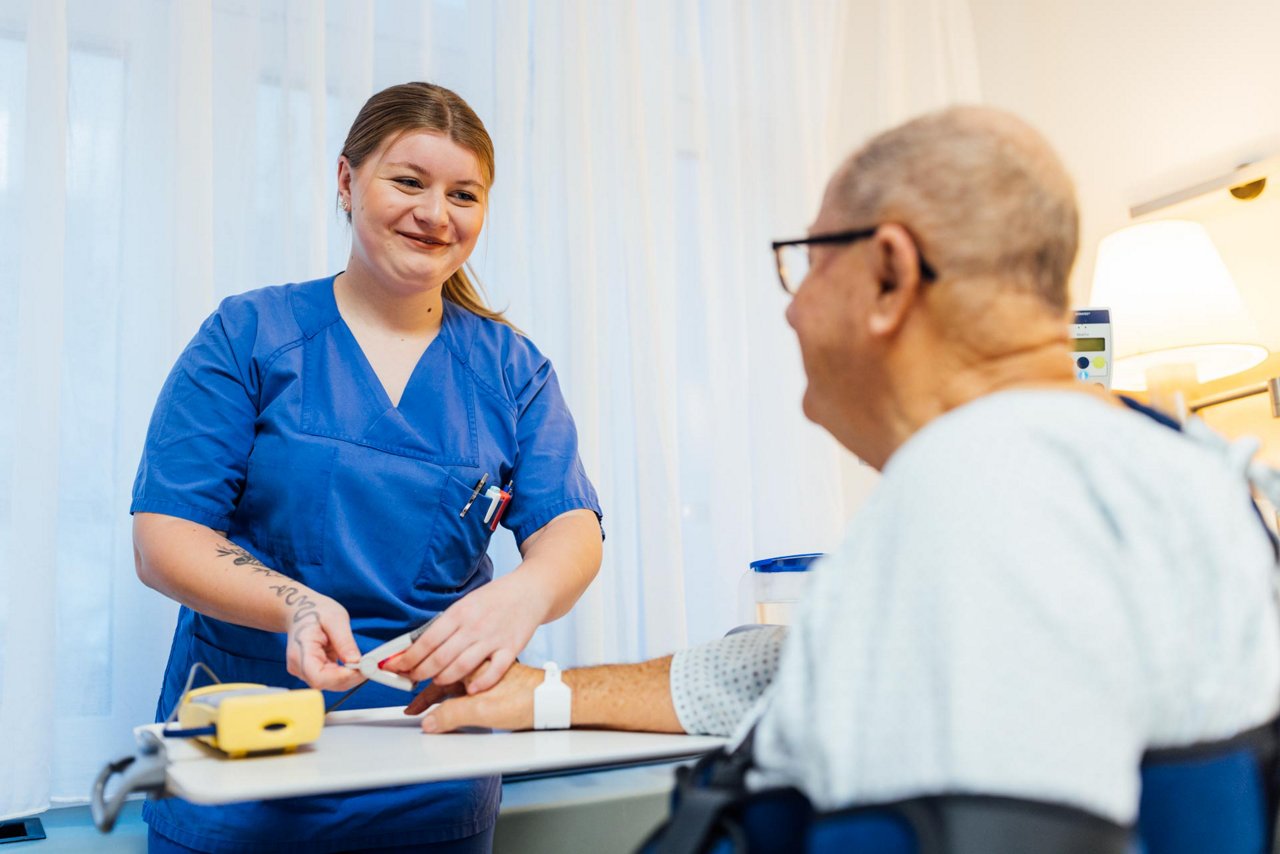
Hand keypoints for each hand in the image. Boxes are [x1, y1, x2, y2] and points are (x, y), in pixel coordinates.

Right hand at [285, 594, 363, 691]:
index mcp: (300, 651)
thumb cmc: (315, 611)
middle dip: (350, 677)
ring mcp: (304, 670)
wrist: (300, 611)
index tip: (362, 669)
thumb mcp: (335, 618)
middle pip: (326, 683)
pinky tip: (354, 663)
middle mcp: (299, 665)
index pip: (319, 677)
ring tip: (364, 663)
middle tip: (370, 666)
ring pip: (330, 683)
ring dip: (350, 676)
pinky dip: (345, 673)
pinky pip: (331, 678)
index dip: (342, 678)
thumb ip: (344, 641)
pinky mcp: (312, 671)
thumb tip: (356, 662)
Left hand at [383, 573, 548, 692]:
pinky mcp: (511, 648)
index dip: (407, 657)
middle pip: (439, 657)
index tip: (394, 666)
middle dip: (419, 672)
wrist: (530, 590)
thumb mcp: (466, 603)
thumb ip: (446, 624)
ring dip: (443, 678)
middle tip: (409, 679)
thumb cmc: (495, 598)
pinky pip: (494, 670)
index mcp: (459, 612)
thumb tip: (418, 644)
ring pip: (461, 666)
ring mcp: (493, 638)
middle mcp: (474, 626)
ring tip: (435, 682)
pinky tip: (469, 688)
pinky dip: (480, 682)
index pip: (426, 640)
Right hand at [406, 662, 542, 731]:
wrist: (556, 695)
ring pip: (456, 674)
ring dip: (440, 688)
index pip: (438, 680)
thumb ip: (453, 715)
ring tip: (427, 704)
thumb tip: (428, 723)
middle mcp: (478, 664)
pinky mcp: (500, 675)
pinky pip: (474, 676)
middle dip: (426, 689)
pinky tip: (454, 696)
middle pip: (443, 674)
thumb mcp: (486, 711)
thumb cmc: (525, 699)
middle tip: (413, 707)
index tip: (412, 710)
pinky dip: (459, 687)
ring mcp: (489, 668)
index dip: (422, 696)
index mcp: (471, 667)